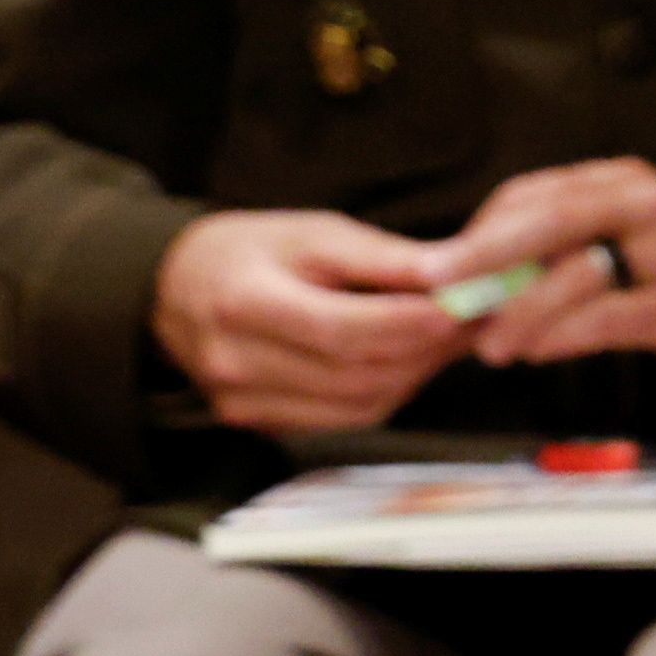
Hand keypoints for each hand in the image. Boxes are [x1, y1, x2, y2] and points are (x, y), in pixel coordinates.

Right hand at [151, 209, 467, 431]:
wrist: (176, 289)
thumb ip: (382, 257)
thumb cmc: (253, 251)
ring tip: (454, 336)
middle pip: (356, 373)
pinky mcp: (259, 422)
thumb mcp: (313, 233)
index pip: (342, 329)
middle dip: (428, 348)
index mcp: (244, 304)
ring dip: (418, 373)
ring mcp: (243, 402)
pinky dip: (390, 391)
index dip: (410, 322)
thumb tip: (454, 270)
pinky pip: (344, 418)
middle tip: (478, 318)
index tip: (464, 305)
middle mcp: (237, 363)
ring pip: (359, 404)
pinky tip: (414, 359)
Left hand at [420, 159, 655, 371]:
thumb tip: (477, 269)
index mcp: (628, 181)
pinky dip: (558, 338)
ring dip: (516, 313)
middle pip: (547, 219)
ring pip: (571, 273)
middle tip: (434, 286)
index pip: (535, 194)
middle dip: (480, 256)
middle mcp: (650, 204)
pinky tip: (535, 352)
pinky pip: (602, 320)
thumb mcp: (634, 227)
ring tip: (489, 344)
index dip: (478, 229)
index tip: (436, 263)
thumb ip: (567, 238)